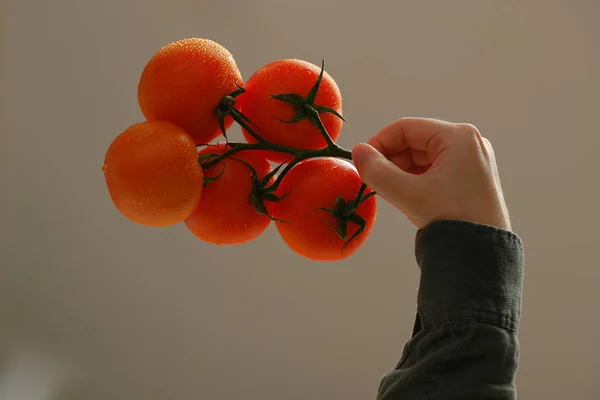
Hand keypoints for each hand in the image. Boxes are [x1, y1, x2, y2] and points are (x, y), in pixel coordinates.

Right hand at [352, 118, 510, 230]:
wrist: (483, 256)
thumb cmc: (453, 220)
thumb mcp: (409, 194)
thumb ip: (377, 171)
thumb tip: (357, 152)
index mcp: (459, 137)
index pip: (406, 128)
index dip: (379, 143)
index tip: (363, 162)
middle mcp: (468, 144)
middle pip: (414, 141)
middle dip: (390, 159)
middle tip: (373, 180)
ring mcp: (471, 162)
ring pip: (422, 157)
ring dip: (400, 171)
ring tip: (387, 191)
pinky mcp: (469, 179)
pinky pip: (433, 170)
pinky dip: (413, 180)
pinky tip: (403, 195)